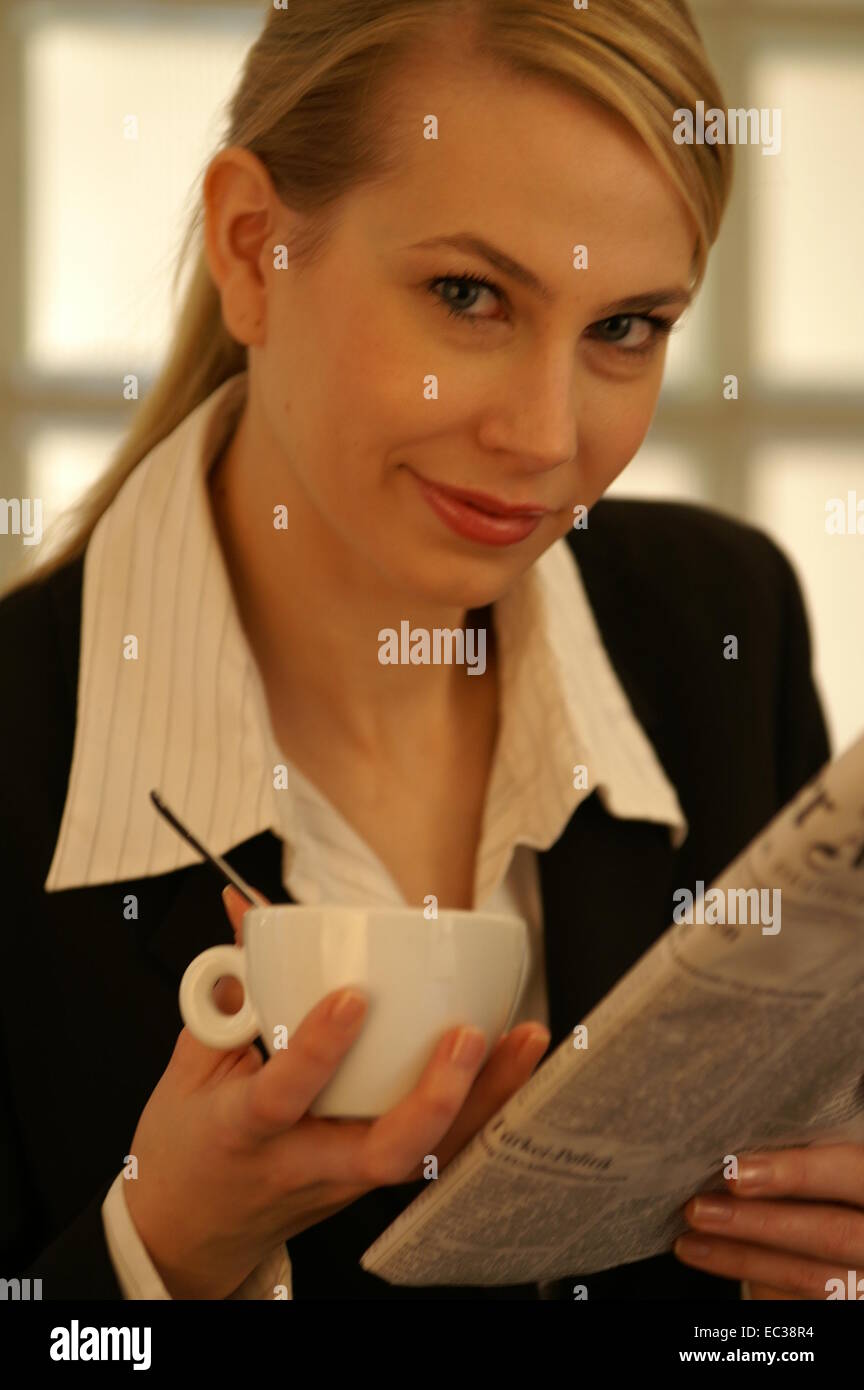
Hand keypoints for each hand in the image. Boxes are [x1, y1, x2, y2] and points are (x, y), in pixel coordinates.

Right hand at [217, 885, 550, 1182]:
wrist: (191, 1233)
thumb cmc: (188, 1145)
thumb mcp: (188, 1066)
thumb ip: (224, 988)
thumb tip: (245, 907)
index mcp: (245, 1131)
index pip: (284, 1096)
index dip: (318, 1049)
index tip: (351, 997)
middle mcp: (304, 1163)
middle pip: (382, 1152)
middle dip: (434, 1096)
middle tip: (469, 1033)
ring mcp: (345, 1182)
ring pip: (426, 1156)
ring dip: (484, 1100)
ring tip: (524, 1038)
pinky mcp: (372, 1184)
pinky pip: (436, 1152)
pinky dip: (481, 1110)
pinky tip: (516, 1067)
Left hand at [674, 1143, 863, 1298]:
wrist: (850, 1232)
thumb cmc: (826, 1183)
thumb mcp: (827, 1161)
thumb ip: (801, 1155)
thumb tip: (731, 1154)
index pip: (850, 1172)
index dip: (797, 1173)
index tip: (736, 1173)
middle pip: (831, 1233)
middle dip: (758, 1222)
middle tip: (697, 1209)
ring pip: (811, 1277)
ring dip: (742, 1257)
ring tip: (690, 1238)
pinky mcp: (846, 1304)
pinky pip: (799, 1300)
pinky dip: (753, 1280)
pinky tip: (710, 1259)